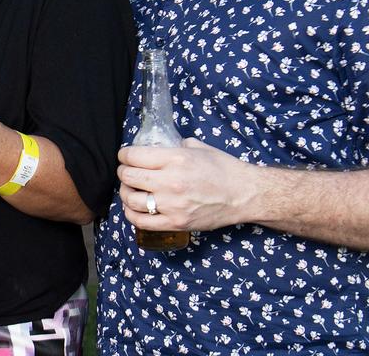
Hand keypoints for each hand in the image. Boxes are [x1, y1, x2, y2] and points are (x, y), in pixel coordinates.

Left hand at [117, 137, 258, 232]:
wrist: (245, 194)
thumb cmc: (224, 169)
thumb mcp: (198, 148)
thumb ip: (175, 145)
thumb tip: (157, 146)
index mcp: (175, 159)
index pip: (132, 156)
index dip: (124, 155)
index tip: (125, 157)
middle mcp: (171, 181)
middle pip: (128, 177)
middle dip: (123, 172)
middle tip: (127, 172)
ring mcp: (172, 205)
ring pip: (130, 199)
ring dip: (125, 193)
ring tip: (131, 189)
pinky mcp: (176, 223)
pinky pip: (141, 222)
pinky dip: (131, 214)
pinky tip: (134, 208)